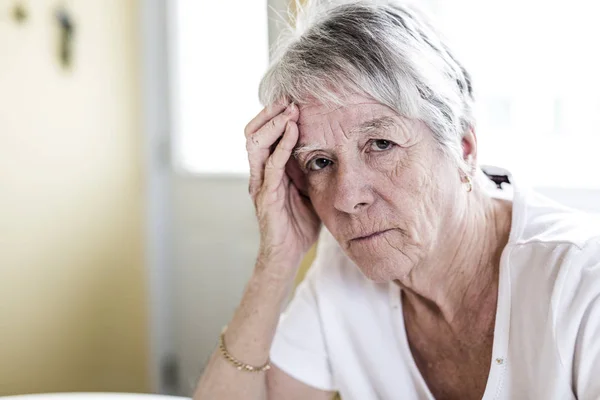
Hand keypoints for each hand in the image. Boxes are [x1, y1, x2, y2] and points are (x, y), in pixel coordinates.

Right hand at [245, 102, 320, 270]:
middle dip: (270, 113)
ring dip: (273, 124)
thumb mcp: (307, 188)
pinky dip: (281, 145)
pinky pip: (271, 166)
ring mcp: (260, 185)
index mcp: (268, 170)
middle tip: (289, 98)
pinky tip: (292, 131)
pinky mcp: (266, 198)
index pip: (262, 134)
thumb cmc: (299, 223)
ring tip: (290, 110)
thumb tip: (330, 145)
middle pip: (252, 133)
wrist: (289, 254)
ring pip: (255, 144)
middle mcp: (259, 174)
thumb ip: (309, 167)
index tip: (293, 98)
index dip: (273, 115)